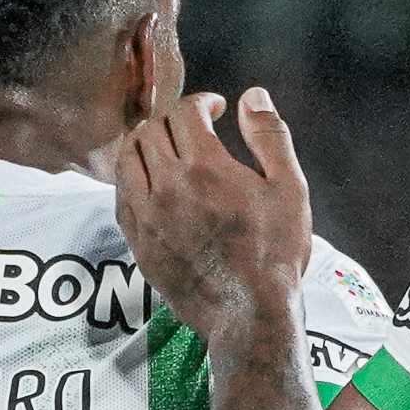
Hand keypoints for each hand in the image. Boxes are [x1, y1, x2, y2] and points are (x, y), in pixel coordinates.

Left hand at [112, 87, 312, 346]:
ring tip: (170, 153)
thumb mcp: (289, 189)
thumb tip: (252, 96)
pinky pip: (120, 193)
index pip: (184, 112)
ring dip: (147, 145)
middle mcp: (166, 186)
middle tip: (196, 130)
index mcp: (204, 167)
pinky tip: (157, 185)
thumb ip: (270, 137)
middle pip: (151, 130)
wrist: (250, 314)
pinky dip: (134, 177)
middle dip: (174, 121)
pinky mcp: (136, 241)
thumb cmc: (276, 252)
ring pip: (127, 158)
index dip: (202, 102)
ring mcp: (145, 215)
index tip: (217, 109)